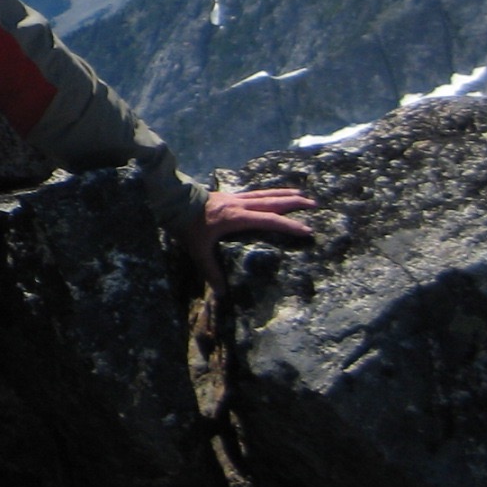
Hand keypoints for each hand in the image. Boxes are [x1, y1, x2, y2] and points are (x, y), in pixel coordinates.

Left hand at [180, 185, 316, 286]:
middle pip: (272, 201)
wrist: (172, 200)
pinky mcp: (228, 195)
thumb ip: (211, 271)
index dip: (289, 225)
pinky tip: (273, 194)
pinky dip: (267, 192)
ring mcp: (234, 197)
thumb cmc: (186, 225)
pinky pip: (254, 193)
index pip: (269, 220)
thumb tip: (223, 293)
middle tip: (314, 203)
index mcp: (236, 217)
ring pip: (264, 193)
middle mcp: (239, 204)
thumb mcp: (198, 249)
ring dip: (283, 193)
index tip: (307, 230)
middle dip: (294, 202)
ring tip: (301, 193)